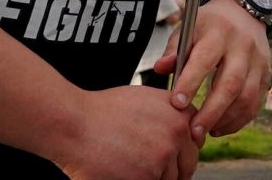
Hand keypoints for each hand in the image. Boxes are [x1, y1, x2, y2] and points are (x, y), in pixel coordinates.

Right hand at [54, 86, 198, 179]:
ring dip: (155, 177)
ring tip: (132, 167)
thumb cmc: (104, 111)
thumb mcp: (146, 100)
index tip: (175, 156)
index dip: (184, 151)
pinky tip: (124, 172)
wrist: (75, 124)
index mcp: (179, 115)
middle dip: (175, 170)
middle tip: (153, 169)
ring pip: (170, 179)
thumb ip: (169, 114)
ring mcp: (162, 158)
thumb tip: (182, 131)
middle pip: (188, 165)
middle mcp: (176, 136)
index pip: (196, 142)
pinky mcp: (146, 178)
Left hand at [152, 0, 269, 141]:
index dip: (191, 82)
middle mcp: (243, 45)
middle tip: (193, 132)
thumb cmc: (209, 25)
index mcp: (219, 31)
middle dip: (211, 112)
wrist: (243, 13)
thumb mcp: (189, 28)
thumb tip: (160, 69)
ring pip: (246, 96)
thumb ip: (174, 50)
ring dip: (226, 120)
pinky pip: (255, 102)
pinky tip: (221, 127)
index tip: (177, 104)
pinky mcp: (266, 73)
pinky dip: (239, 120)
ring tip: (206, 132)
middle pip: (231, 83)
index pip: (205, 59)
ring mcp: (258, 60)